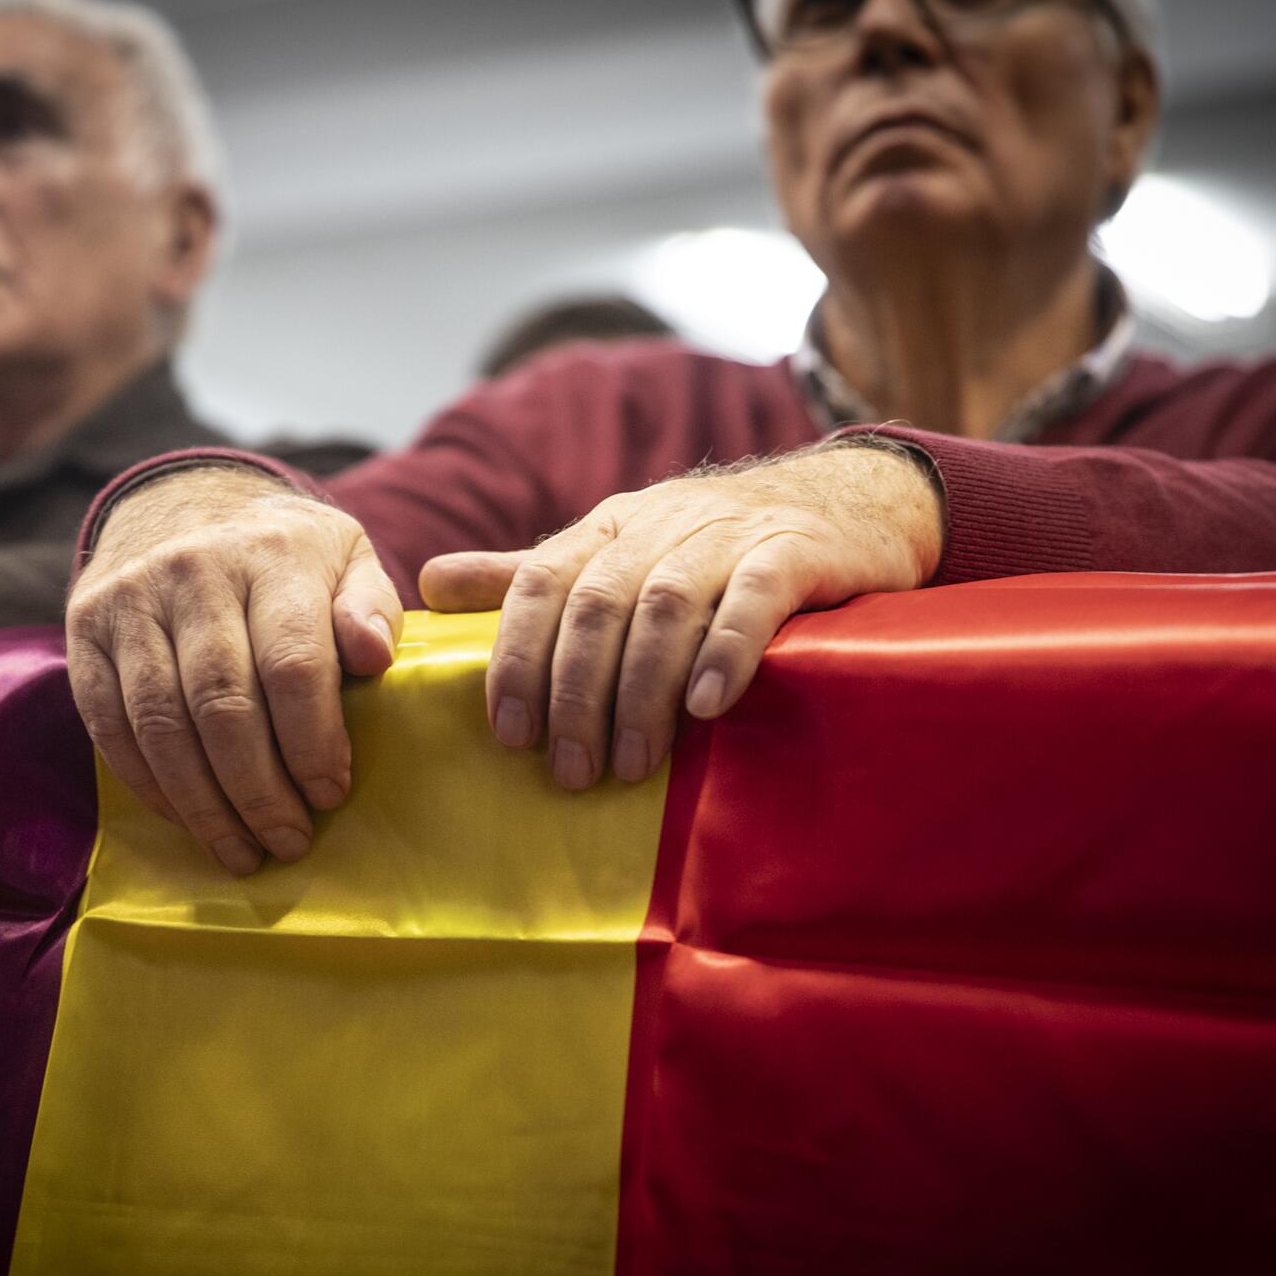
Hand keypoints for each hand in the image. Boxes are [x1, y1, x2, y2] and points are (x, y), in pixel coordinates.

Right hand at [65, 467, 402, 875]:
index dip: (312, 741)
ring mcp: (131, 600)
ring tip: (241, 851)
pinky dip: (150, 786)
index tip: (332, 793)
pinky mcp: (85, 629)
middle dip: (258, 789)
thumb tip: (375, 658)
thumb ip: (370, 608)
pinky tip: (188, 819)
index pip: (291, 663)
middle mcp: (193, 572)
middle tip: (289, 841)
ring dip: (203, 804)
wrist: (181, 501)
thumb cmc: (282, 553)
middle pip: (222, 704)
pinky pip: (109, 726)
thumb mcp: (345, 558)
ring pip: (161, 725)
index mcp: (271, 555)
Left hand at [417, 441, 942, 789]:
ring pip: (665, 605)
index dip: (517, 655)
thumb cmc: (717, 546)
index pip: (540, 581)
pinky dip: (724, 651)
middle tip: (571, 772)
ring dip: (640, 690)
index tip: (509, 733)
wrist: (848, 503)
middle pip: (597, 604)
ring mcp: (729, 534)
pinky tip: (706, 706)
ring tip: (630, 763)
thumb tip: (427, 582)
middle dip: (576, 693)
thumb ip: (529, 575)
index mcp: (609, 528)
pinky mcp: (795, 553)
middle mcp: (661, 524)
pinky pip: (752, 598)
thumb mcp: (619, 553)